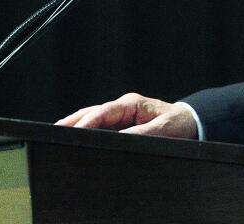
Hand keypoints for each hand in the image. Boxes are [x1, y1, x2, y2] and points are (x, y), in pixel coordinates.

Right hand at [55, 93, 197, 137]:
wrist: (190, 123)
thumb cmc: (178, 123)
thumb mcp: (162, 129)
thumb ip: (141, 133)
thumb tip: (120, 139)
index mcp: (132, 103)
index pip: (104, 111)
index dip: (88, 121)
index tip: (74, 130)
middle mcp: (123, 107)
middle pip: (92, 112)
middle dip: (73, 121)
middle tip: (53, 131)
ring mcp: (121, 115)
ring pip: (93, 119)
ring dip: (76, 125)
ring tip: (57, 134)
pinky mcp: (121, 125)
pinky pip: (99, 127)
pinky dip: (86, 131)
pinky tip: (75, 138)